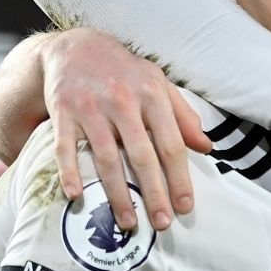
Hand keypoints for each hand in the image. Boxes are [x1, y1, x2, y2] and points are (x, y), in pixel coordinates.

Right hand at [43, 28, 211, 231]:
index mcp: (152, 95)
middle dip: (153, 193)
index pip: (171, 144)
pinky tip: (77, 196)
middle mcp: (123, 101)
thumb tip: (206, 147)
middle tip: (162, 224)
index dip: (179, 178)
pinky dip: (69, 172)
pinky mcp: (63, 111)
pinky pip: (65, 147)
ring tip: (128, 222)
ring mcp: (91, 107)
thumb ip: (183, 115)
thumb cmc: (123, 71)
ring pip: (107, 157)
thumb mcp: (158, 83)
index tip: (185, 207)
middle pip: (142, 156)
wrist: (75, 46)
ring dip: (117, 193)